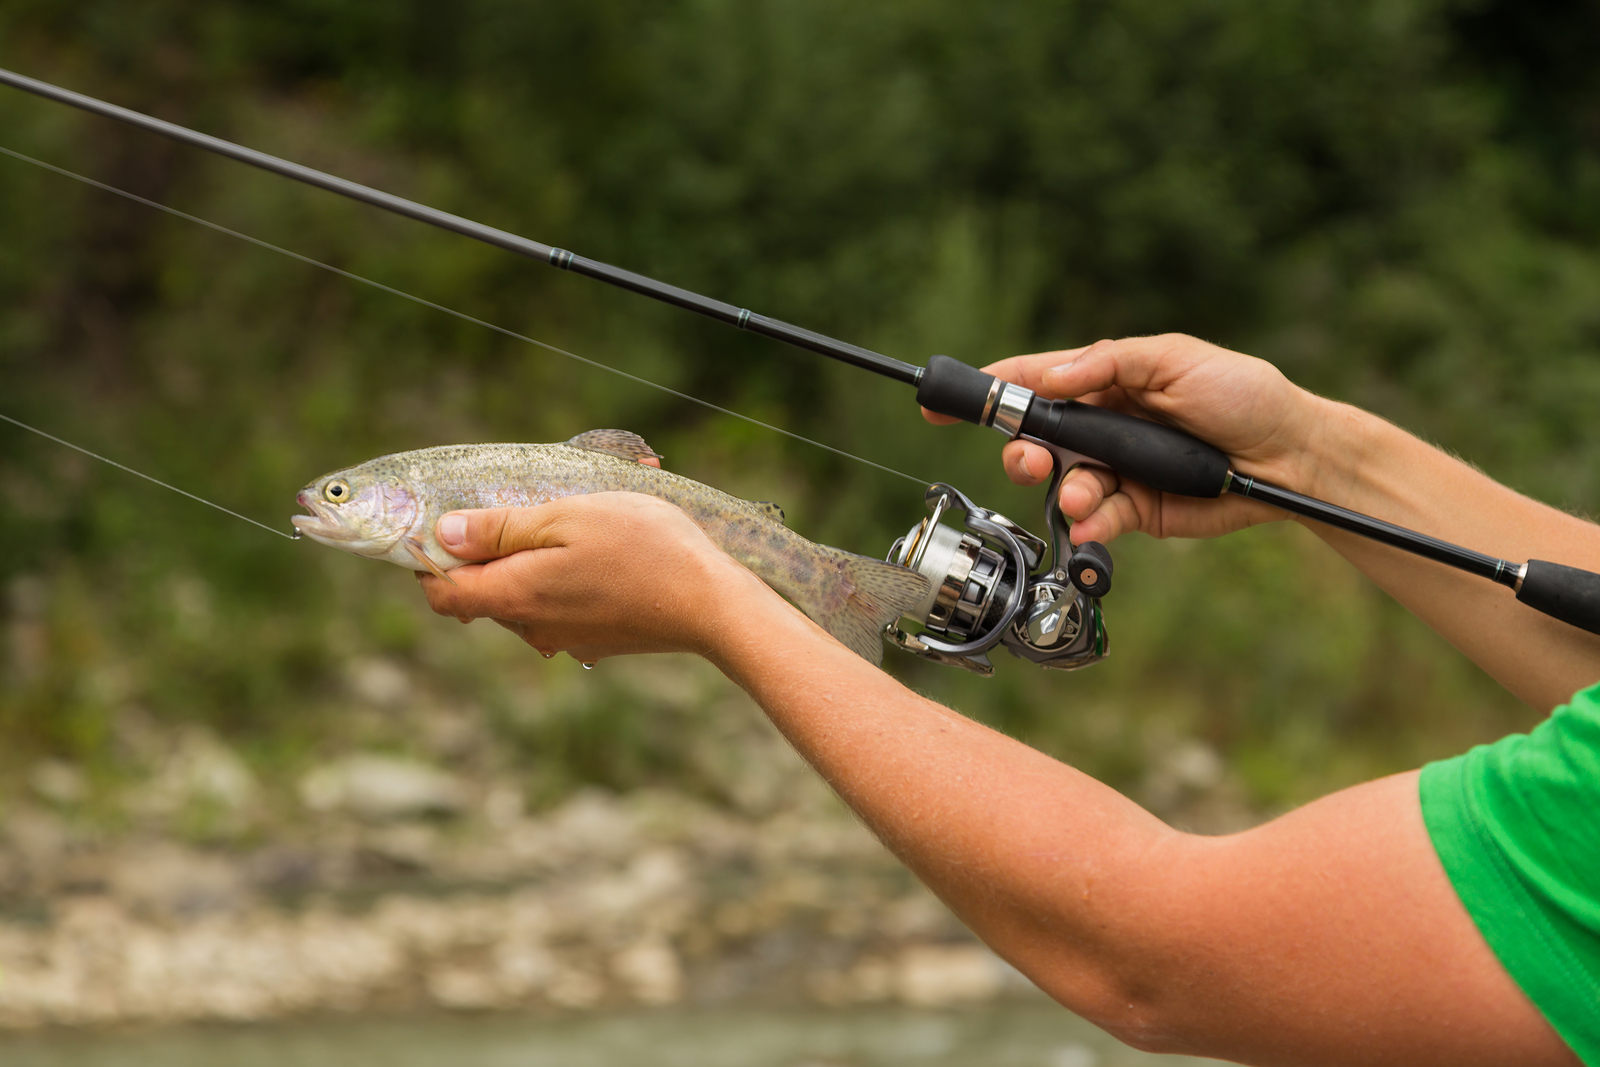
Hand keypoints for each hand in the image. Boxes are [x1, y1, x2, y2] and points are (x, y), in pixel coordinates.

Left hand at [416, 493, 757, 662]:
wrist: (713, 606)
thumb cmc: (643, 550)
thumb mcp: (567, 518)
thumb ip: (501, 528)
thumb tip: (445, 535)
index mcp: (516, 595)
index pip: (444, 592)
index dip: (432, 560)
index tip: (447, 525)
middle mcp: (533, 627)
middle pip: (486, 591)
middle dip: (495, 548)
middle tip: (531, 505)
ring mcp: (567, 638)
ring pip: (528, 595)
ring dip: (539, 557)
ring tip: (582, 517)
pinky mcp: (598, 638)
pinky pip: (564, 604)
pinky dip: (570, 574)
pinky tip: (608, 547)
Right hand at [925, 333, 1331, 543]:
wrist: (1292, 457)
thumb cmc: (1241, 393)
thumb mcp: (1175, 359)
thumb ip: (1109, 363)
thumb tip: (1050, 376)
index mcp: (1105, 381)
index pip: (1035, 383)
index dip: (990, 391)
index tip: (945, 404)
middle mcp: (1102, 427)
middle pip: (1036, 442)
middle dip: (1022, 453)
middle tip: (1030, 461)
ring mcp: (1116, 471)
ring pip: (1061, 486)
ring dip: (1062, 492)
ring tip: (1082, 496)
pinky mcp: (1135, 511)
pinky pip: (1096, 521)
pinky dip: (1090, 525)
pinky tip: (1096, 522)